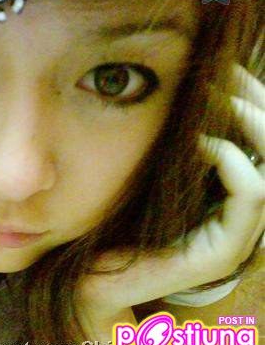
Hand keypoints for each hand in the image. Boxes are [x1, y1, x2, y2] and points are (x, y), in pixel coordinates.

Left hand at [75, 63, 264, 317]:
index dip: (253, 99)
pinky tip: (202, 140)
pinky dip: (231, 159)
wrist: (96, 276)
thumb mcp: (150, 173)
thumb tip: (178, 94)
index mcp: (228, 195)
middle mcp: (242, 215)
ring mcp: (238, 235)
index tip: (226, 68)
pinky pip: (251, 194)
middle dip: (257, 103)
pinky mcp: (224, 251)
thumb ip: (171, 145)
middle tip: (229, 71)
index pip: (260, 140)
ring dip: (250, 125)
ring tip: (219, 96)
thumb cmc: (119, 222)